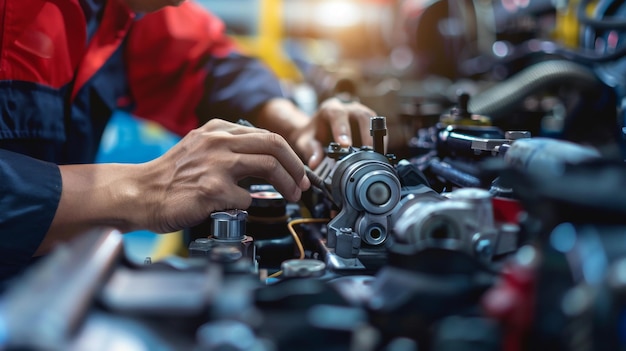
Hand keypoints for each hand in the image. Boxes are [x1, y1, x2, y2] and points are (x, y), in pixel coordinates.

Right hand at [138, 119, 309, 232]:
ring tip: (292, 196)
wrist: (140, 193)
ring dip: (287, 184)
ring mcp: (216, 164)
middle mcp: (218, 141)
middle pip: (275, 145)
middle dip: (297, 166)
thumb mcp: (200, 148)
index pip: (267, 135)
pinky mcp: (212, 189)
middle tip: (302, 183)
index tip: (298, 170)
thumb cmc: (171, 176)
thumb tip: (266, 160)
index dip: (289, 154)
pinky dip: (248, 206)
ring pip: (269, 166)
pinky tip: (239, 209)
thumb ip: (229, 147)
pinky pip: (246, 198)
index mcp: (218, 129)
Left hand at [257, 98, 376, 169]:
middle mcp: (347, 108)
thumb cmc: (311, 135)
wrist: (316, 131)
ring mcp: (360, 113)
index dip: (342, 129)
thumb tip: (315, 163)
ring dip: (376, 137)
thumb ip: (310, 150)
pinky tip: (378, 154)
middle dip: (365, 133)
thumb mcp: (306, 142)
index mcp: (330, 109)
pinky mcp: (369, 123)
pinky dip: (380, 141)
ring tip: (375, 155)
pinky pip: (378, 128)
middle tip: (366, 152)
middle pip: (361, 114)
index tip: (345, 145)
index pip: (337, 114)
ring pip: (373, 120)